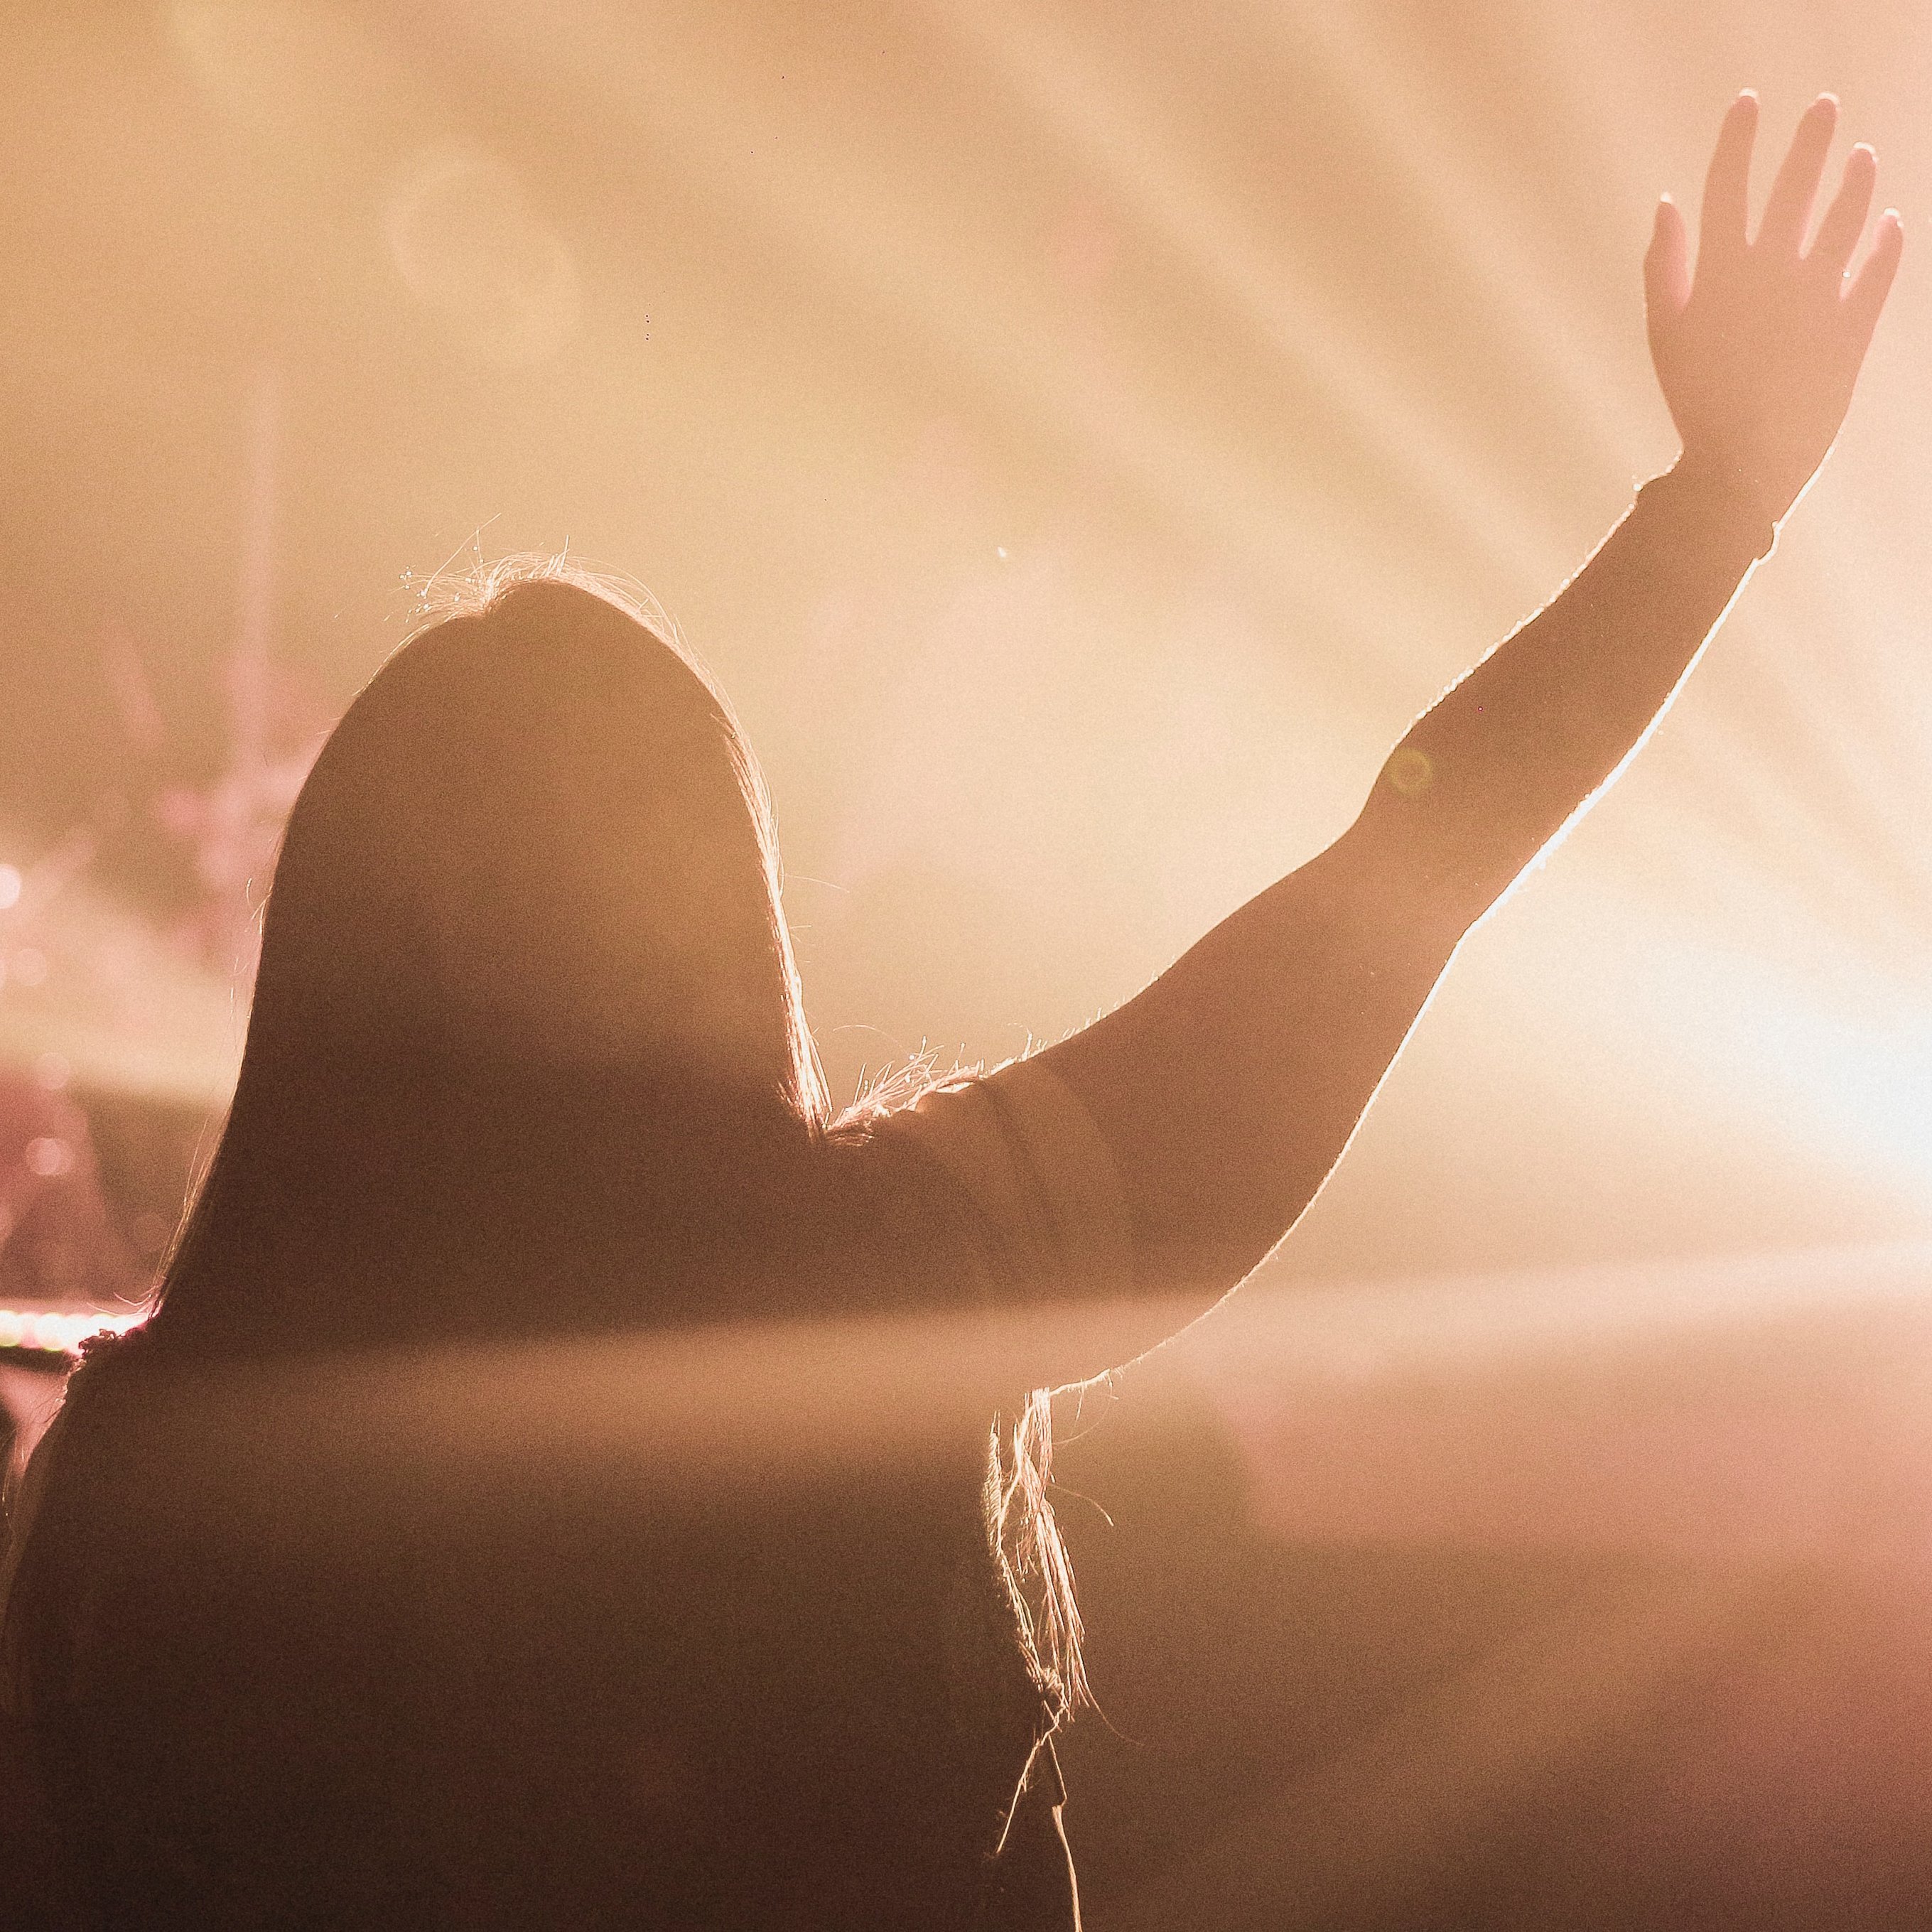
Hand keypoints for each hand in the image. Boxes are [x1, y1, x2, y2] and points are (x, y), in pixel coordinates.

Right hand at [1645, 92, 1902, 527]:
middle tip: (1825, 106)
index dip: (1739, 139)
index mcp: (1721, 271)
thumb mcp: (1664, 333)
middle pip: (1796, 186)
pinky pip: (1879, 272)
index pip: (1730, 186)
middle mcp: (1774, 272)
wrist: (1744, 464)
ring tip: (1864, 156)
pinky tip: (1891, 223)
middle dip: (1811, 139)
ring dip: (1857, 182)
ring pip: (1847, 218)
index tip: (1748, 103)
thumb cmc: (1695, 401)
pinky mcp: (1854, 327)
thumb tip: (1667, 204)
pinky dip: (1887, 243)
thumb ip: (1663, 266)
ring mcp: (1820, 296)